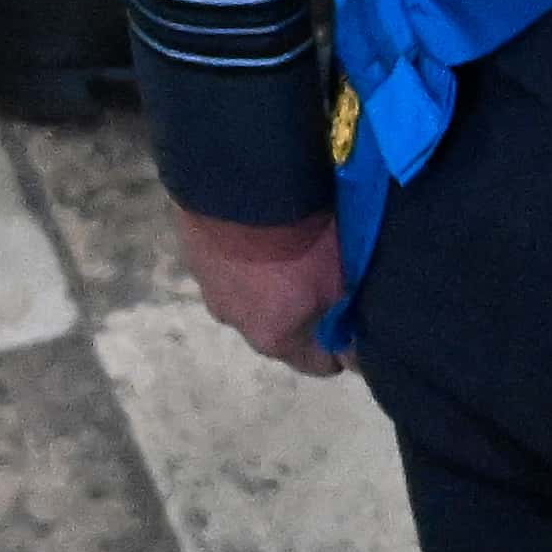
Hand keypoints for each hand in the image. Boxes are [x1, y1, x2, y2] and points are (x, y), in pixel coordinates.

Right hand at [173, 205, 346, 375]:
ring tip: (292, 253)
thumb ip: (348, 319)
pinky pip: (230, 268)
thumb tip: (356, 356)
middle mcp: (237, 323)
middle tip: (328, 283)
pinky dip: (247, 259)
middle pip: (281, 332)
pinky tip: (263, 235)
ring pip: (251, 299)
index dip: (341, 350)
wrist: (242, 186)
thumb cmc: (304, 241)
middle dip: (305, 316)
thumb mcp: (341, 281)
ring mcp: (210, 289)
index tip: (356, 327)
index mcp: (274, 339)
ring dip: (270, 285)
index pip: (317, 365)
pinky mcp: (195, 256)